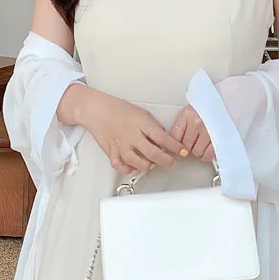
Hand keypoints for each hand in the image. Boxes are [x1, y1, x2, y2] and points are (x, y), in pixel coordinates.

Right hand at [66, 86, 184, 174]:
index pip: (161, 136)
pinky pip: (120, 165)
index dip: (174, 146)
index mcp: (140, 122)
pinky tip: (134, 168)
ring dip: (148, 166)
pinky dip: (128, 169)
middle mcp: (131, 134)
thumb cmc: (119, 110)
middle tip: (171, 162)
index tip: (182, 151)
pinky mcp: (111, 151)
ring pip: (136, 162)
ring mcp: (120, 144)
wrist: (96, 109)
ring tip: (153, 164)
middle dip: (165, 160)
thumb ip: (152, 127)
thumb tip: (164, 141)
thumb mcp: (141, 113)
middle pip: (152, 153)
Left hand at [170, 105, 215, 162]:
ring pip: (196, 152)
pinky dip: (206, 155)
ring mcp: (208, 131)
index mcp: (187, 114)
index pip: (174, 136)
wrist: (224, 101)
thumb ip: (181, 125)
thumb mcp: (190, 111)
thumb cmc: (206, 107)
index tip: (175, 148)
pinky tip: (206, 150)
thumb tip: (173, 143)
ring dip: (197, 151)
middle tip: (192, 142)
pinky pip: (208, 154)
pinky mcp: (219, 138)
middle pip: (185, 146)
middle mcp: (197, 122)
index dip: (174, 145)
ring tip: (201, 144)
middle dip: (188, 147)